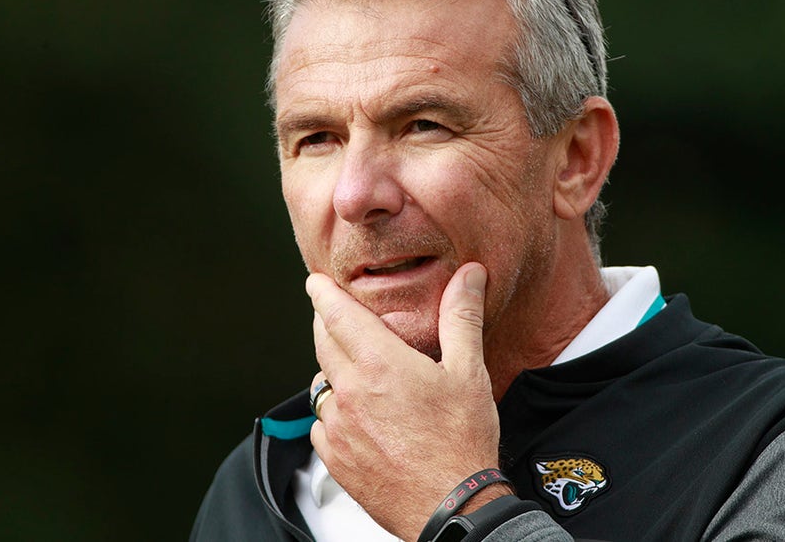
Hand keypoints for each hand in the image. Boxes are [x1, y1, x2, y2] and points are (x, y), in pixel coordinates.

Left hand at [307, 262, 509, 539]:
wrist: (452, 507)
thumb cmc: (462, 444)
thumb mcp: (469, 372)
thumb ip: (461, 318)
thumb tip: (469, 277)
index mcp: (380, 365)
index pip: (337, 315)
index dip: (323, 294)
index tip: (315, 282)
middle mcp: (351, 393)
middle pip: (323, 344)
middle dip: (326, 324)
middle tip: (336, 316)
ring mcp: (339, 428)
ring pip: (322, 384)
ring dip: (334, 370)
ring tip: (358, 370)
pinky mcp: (335, 458)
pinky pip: (322, 423)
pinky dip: (335, 412)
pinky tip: (359, 415)